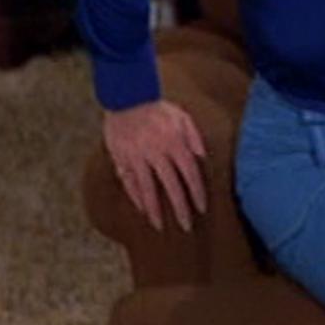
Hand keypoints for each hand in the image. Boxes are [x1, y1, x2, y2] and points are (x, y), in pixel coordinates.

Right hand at [103, 99, 206, 231]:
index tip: (201, 208)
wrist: (128, 98)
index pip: (190, 173)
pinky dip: (135, 197)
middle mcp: (158, 153)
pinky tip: (142, 209)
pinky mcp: (122, 159)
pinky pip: (129, 182)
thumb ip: (194, 137)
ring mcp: (138, 158)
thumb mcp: (182, 117)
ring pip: (148, 189)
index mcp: (175, 143)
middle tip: (186, 225)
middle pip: (171, 186)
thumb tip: (202, 157)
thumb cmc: (158, 108)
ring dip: (155, 209)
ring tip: (159, 226)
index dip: (196, 192)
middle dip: (180, 207)